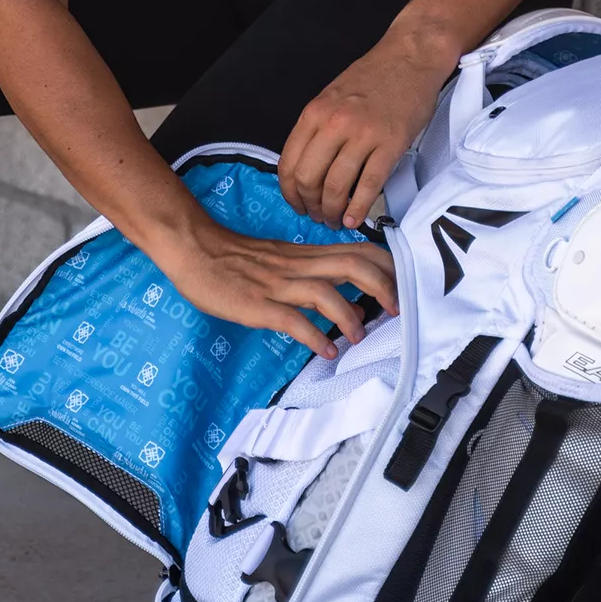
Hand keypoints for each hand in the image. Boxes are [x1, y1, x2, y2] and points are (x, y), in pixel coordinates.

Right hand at [160, 220, 399, 358]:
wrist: (194, 249)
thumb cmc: (235, 258)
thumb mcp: (281, 261)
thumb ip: (312, 275)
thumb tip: (349, 300)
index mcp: (305, 255)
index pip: (357, 251)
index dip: (387, 267)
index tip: (406, 286)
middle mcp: (298, 266)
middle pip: (352, 265)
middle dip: (383, 287)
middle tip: (398, 311)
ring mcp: (277, 285)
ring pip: (325, 292)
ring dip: (349, 316)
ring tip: (361, 337)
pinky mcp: (257, 304)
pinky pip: (291, 319)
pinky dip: (313, 337)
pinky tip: (326, 351)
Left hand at [279, 30, 453, 230]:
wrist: (410, 57)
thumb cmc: (373, 77)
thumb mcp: (331, 97)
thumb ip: (317, 129)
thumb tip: (307, 169)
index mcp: (314, 113)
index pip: (290, 164)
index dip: (290, 193)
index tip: (297, 205)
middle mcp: (334, 124)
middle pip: (308, 180)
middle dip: (310, 206)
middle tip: (318, 216)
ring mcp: (363, 135)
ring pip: (336, 187)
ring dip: (332, 212)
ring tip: (336, 220)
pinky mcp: (390, 144)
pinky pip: (369, 185)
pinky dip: (358, 209)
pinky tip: (354, 219)